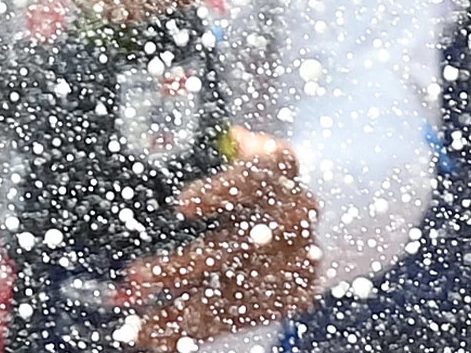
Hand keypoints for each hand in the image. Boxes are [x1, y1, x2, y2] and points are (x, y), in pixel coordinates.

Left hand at [120, 130, 320, 349]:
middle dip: (181, 268)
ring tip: (139, 326)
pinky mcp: (294, 295)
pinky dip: (201, 333)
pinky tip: (165, 340)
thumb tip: (228, 139)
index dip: (217, 192)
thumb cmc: (274, 182)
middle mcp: (294, 217)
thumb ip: (234, 150)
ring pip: (233, 291)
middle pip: (233, 246)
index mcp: (281, 173)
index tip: (183, 204)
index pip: (251, 180)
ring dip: (181, 313)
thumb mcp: (260, 152)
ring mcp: (296, 261)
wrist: (332, 209)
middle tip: (137, 277)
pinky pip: (242, 318)